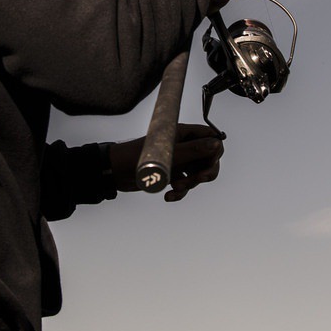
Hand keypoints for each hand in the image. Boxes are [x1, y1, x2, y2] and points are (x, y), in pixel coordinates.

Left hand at [108, 123, 224, 201]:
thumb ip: (195, 150)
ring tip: (176, 189)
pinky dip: (180, 192)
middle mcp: (183, 145)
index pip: (212, 138)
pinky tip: (169, 196)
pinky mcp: (171, 173)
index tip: (209, 164)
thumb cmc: (136, 156)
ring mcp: (178, 159)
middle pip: (208, 159)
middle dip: (204, 172)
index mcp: (184, 133)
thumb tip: (216, 145)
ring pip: (197, 173)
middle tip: (195, 181)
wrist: (114, 171)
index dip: (215, 152)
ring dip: (190, 184)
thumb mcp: (170, 154)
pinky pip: (185, 184)